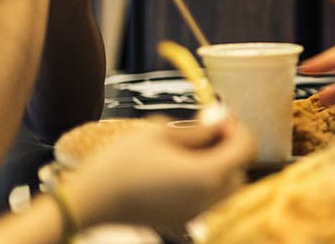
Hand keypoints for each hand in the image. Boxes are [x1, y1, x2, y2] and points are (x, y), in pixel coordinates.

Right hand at [65, 116, 253, 232]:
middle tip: (206, 129)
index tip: (215, 115)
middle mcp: (207, 198)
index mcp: (207, 175)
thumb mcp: (160, 133)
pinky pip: (208, 199)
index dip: (235, 126)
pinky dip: (205, 180)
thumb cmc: (121, 163)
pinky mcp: (181, 220)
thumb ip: (198, 127)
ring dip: (220, 164)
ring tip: (192, 148)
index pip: (245, 147)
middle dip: (230, 146)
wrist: (89, 201)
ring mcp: (195, 213)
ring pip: (227, 186)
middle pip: (240, 169)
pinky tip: (179, 166)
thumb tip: (218, 119)